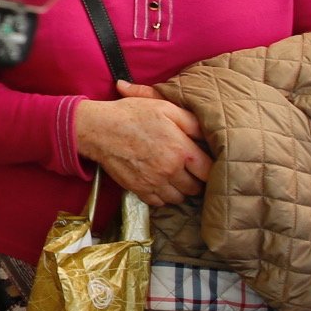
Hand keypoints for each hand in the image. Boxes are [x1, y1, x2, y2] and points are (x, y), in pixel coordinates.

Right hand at [74, 82, 211, 206]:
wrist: (99, 128)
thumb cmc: (132, 114)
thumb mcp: (165, 108)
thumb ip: (192, 121)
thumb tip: (210, 133)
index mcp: (181, 150)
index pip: (208, 171)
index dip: (210, 169)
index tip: (206, 165)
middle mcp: (170, 170)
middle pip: (195, 188)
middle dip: (195, 181)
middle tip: (190, 172)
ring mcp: (154, 182)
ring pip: (178, 198)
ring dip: (179, 190)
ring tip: (175, 178)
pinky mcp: (139, 189)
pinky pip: (159, 202)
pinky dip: (162, 196)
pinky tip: (159, 182)